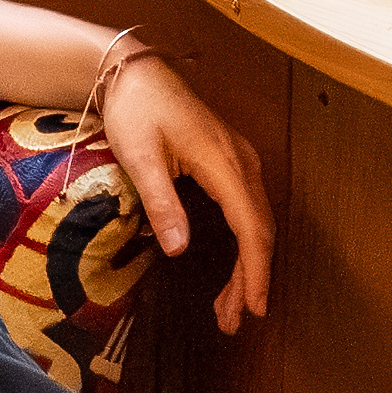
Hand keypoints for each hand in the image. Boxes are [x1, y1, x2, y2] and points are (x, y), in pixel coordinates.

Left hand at [90, 43, 274, 331]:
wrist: (132, 72)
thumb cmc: (135, 110)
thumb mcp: (140, 157)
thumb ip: (162, 202)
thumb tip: (181, 249)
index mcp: (225, 162)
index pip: (251, 227)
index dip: (255, 271)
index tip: (254, 307)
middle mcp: (243, 162)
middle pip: (259, 230)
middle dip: (250, 278)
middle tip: (233, 320)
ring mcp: (240, 161)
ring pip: (256, 221)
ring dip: (248, 265)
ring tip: (230, 306)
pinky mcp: (230, 162)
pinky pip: (247, 210)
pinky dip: (243, 243)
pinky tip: (233, 266)